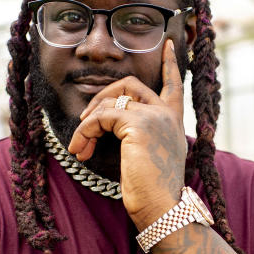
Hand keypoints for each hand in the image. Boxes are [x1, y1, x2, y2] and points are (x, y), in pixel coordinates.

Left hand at [68, 39, 187, 228]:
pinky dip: (84, 132)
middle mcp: (167, 115)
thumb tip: (107, 125)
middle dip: (102, 97)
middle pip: (131, 85)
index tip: (167, 44)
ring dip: (87, 124)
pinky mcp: (138, 124)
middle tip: (85, 120)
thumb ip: (138, 137)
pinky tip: (80, 150)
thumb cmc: (153, 194)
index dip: (169, 64)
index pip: (174, 85)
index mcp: (174, 123)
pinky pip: (100, 117)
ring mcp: (154, 117)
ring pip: (109, 103)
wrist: (163, 209)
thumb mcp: (149, 158)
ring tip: (79, 147)